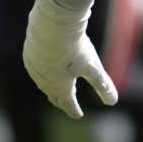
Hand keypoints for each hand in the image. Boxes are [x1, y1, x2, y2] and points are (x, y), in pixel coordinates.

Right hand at [23, 0, 116, 118]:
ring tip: (55, 87)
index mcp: (60, 87)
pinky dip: (41, 70)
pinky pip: (35, 66)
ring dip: (49, 86)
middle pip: (53, 95)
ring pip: (42, 81)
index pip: (68, 103)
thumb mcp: (93, 68)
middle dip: (61, 101)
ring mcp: (34, 68)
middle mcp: (45, 81)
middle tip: (66, 105)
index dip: (74, 109)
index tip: (78, 115)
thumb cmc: (75, 49)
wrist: (52, 26)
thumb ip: (103, 85)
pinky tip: (44, 66)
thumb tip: (113, 102)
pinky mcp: (29, 53)